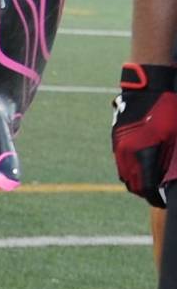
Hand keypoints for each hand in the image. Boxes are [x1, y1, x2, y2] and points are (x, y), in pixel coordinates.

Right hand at [113, 64, 176, 207]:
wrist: (147, 87)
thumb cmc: (168, 108)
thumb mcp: (176, 136)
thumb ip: (169, 161)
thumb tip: (166, 181)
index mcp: (143, 154)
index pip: (147, 187)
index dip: (155, 197)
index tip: (161, 201)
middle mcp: (127, 154)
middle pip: (134, 184)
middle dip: (145, 191)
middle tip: (157, 193)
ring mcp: (119, 147)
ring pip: (125, 175)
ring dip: (137, 181)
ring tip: (150, 180)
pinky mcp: (116, 141)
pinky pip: (122, 163)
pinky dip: (132, 169)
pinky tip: (143, 164)